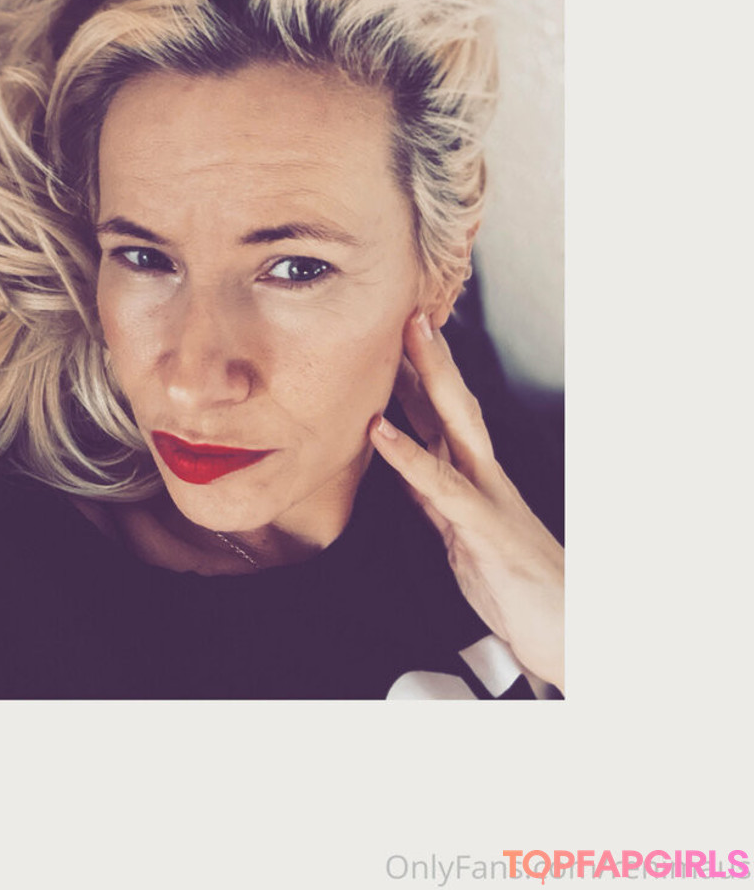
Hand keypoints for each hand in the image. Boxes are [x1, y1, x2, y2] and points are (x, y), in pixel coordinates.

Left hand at [369, 313, 564, 691]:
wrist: (566, 634)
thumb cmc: (516, 590)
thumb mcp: (462, 538)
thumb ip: (436, 502)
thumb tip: (408, 470)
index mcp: (477, 480)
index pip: (445, 417)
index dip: (422, 377)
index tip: (400, 338)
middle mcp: (484, 478)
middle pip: (453, 405)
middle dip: (430, 358)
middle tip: (408, 312)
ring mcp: (487, 497)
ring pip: (455, 425)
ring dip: (428, 380)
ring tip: (404, 340)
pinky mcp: (483, 527)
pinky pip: (440, 484)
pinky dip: (408, 454)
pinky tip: (380, 429)